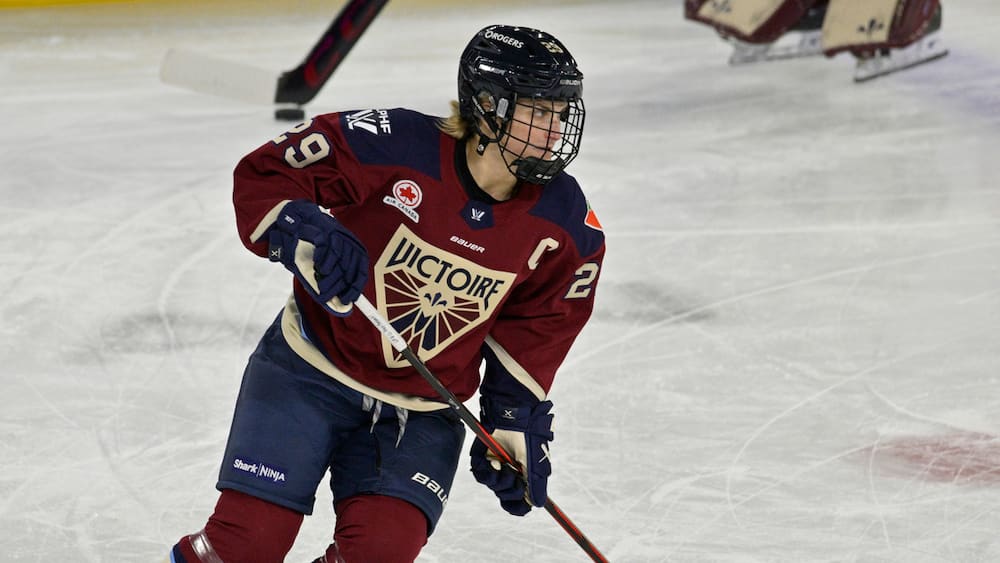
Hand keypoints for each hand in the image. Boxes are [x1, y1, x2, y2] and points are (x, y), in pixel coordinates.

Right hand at [268, 200, 367, 314]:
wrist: (297, 222)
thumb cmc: (313, 247)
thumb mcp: (326, 265)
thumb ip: (333, 281)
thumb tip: (340, 305)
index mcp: (355, 251)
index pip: (360, 272)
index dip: (354, 288)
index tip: (347, 300)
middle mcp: (350, 243)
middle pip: (349, 267)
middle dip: (337, 286)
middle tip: (326, 296)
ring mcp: (338, 235)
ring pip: (338, 258)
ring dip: (329, 276)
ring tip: (321, 285)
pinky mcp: (325, 230)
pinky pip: (326, 247)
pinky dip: (323, 260)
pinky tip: (318, 267)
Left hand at [470, 397, 553, 515]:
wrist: (513, 417)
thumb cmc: (528, 438)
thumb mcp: (535, 463)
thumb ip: (536, 485)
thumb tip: (538, 504)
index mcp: (524, 476)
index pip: (520, 502)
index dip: (520, 506)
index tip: (522, 501)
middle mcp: (510, 473)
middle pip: (506, 498)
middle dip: (511, 490)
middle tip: (515, 475)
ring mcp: (496, 467)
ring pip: (493, 488)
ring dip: (500, 480)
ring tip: (505, 465)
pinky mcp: (483, 460)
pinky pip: (481, 475)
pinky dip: (488, 472)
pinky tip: (494, 461)